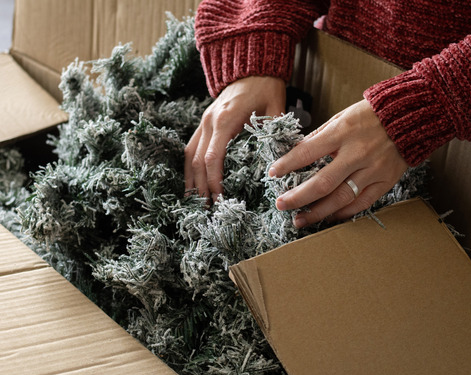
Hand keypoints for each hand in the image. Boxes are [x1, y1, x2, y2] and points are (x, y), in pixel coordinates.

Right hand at [185, 76, 285, 201]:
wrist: (251, 68)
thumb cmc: (266, 88)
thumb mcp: (276, 109)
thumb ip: (276, 133)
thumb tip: (281, 162)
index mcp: (225, 120)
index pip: (212, 157)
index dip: (213, 180)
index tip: (219, 198)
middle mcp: (209, 122)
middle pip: (197, 161)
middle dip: (201, 186)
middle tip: (207, 209)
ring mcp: (203, 122)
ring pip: (189, 155)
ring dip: (191, 180)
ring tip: (195, 202)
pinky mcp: (204, 123)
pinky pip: (191, 148)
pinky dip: (189, 168)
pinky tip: (192, 184)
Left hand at [269, 99, 408, 227]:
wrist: (411, 116)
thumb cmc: (372, 115)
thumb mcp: (342, 116)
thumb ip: (320, 136)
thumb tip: (296, 154)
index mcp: (343, 132)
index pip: (308, 152)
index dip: (287, 165)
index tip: (272, 173)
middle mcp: (357, 153)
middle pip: (322, 182)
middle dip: (298, 197)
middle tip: (281, 204)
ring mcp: (373, 169)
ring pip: (341, 198)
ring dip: (317, 212)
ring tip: (300, 220)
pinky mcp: (385, 181)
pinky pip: (362, 203)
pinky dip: (343, 213)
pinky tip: (328, 217)